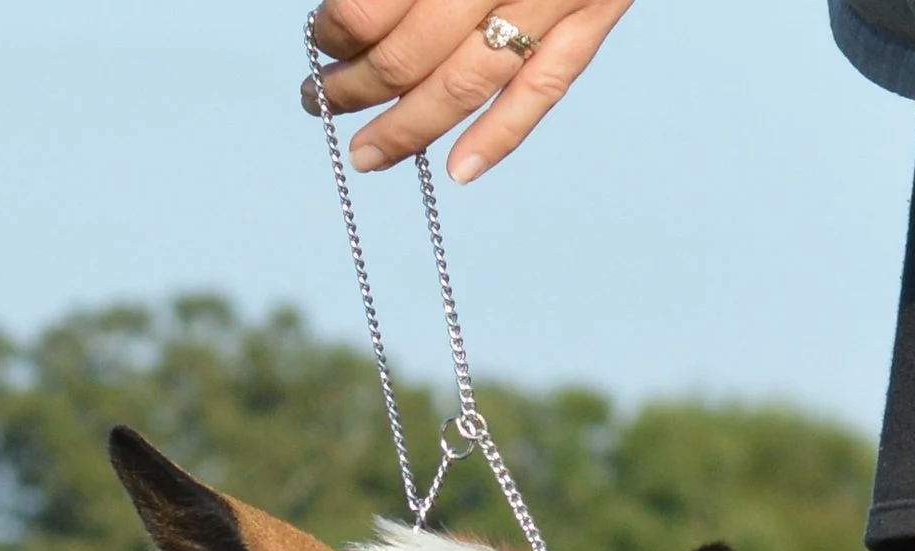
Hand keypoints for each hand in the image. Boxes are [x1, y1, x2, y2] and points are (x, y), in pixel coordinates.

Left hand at [303, 0, 638, 181]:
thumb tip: (345, 6)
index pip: (374, 6)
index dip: (337, 28)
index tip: (320, 35)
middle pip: (412, 53)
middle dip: (357, 85)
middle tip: (321, 98)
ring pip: (468, 83)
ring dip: (409, 127)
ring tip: (368, 152)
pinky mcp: (595, 12)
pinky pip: (544, 87)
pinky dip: (501, 135)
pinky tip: (459, 171)